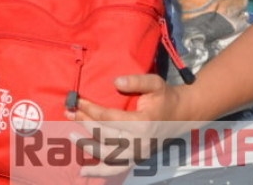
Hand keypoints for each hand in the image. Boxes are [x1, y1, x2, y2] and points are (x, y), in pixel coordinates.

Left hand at [67, 74, 191, 177]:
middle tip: (68, 112)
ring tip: (70, 135)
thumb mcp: (155, 83)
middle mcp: (140, 142)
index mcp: (143, 123)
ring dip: (87, 146)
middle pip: (105, 134)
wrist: (183, 115)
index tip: (76, 100)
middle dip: (84, 122)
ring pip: (108, 154)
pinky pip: (116, 169)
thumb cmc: (165, 97)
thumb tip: (115, 82)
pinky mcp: (138, 159)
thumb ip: (136, 81)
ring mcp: (139, 154)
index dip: (90, 109)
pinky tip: (83, 171)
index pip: (108, 117)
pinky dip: (100, 171)